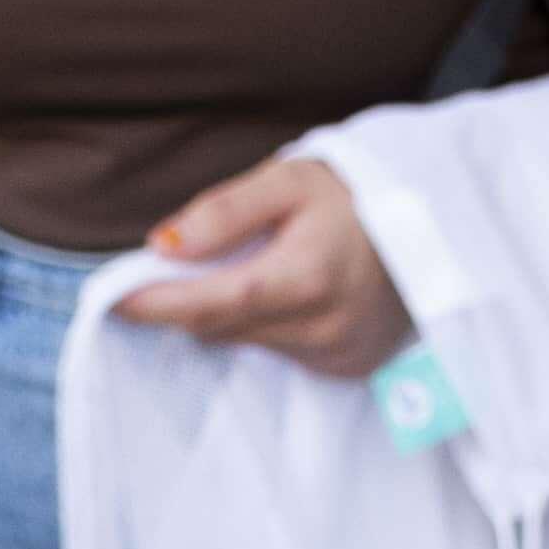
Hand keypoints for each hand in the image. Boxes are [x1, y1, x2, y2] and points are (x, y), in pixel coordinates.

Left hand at [111, 155, 413, 379]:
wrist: (436, 224)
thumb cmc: (355, 194)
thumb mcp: (288, 180)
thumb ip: (224, 212)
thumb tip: (161, 244)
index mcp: (306, 278)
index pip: (209, 304)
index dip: (155, 304)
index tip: (112, 299)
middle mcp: (322, 328)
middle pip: (220, 327)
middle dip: (187, 301)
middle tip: (170, 267)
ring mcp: (337, 355)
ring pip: (247, 342)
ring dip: (231, 311)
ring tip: (255, 265)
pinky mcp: (347, 368)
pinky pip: (281, 353)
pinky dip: (267, 325)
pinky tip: (292, 290)